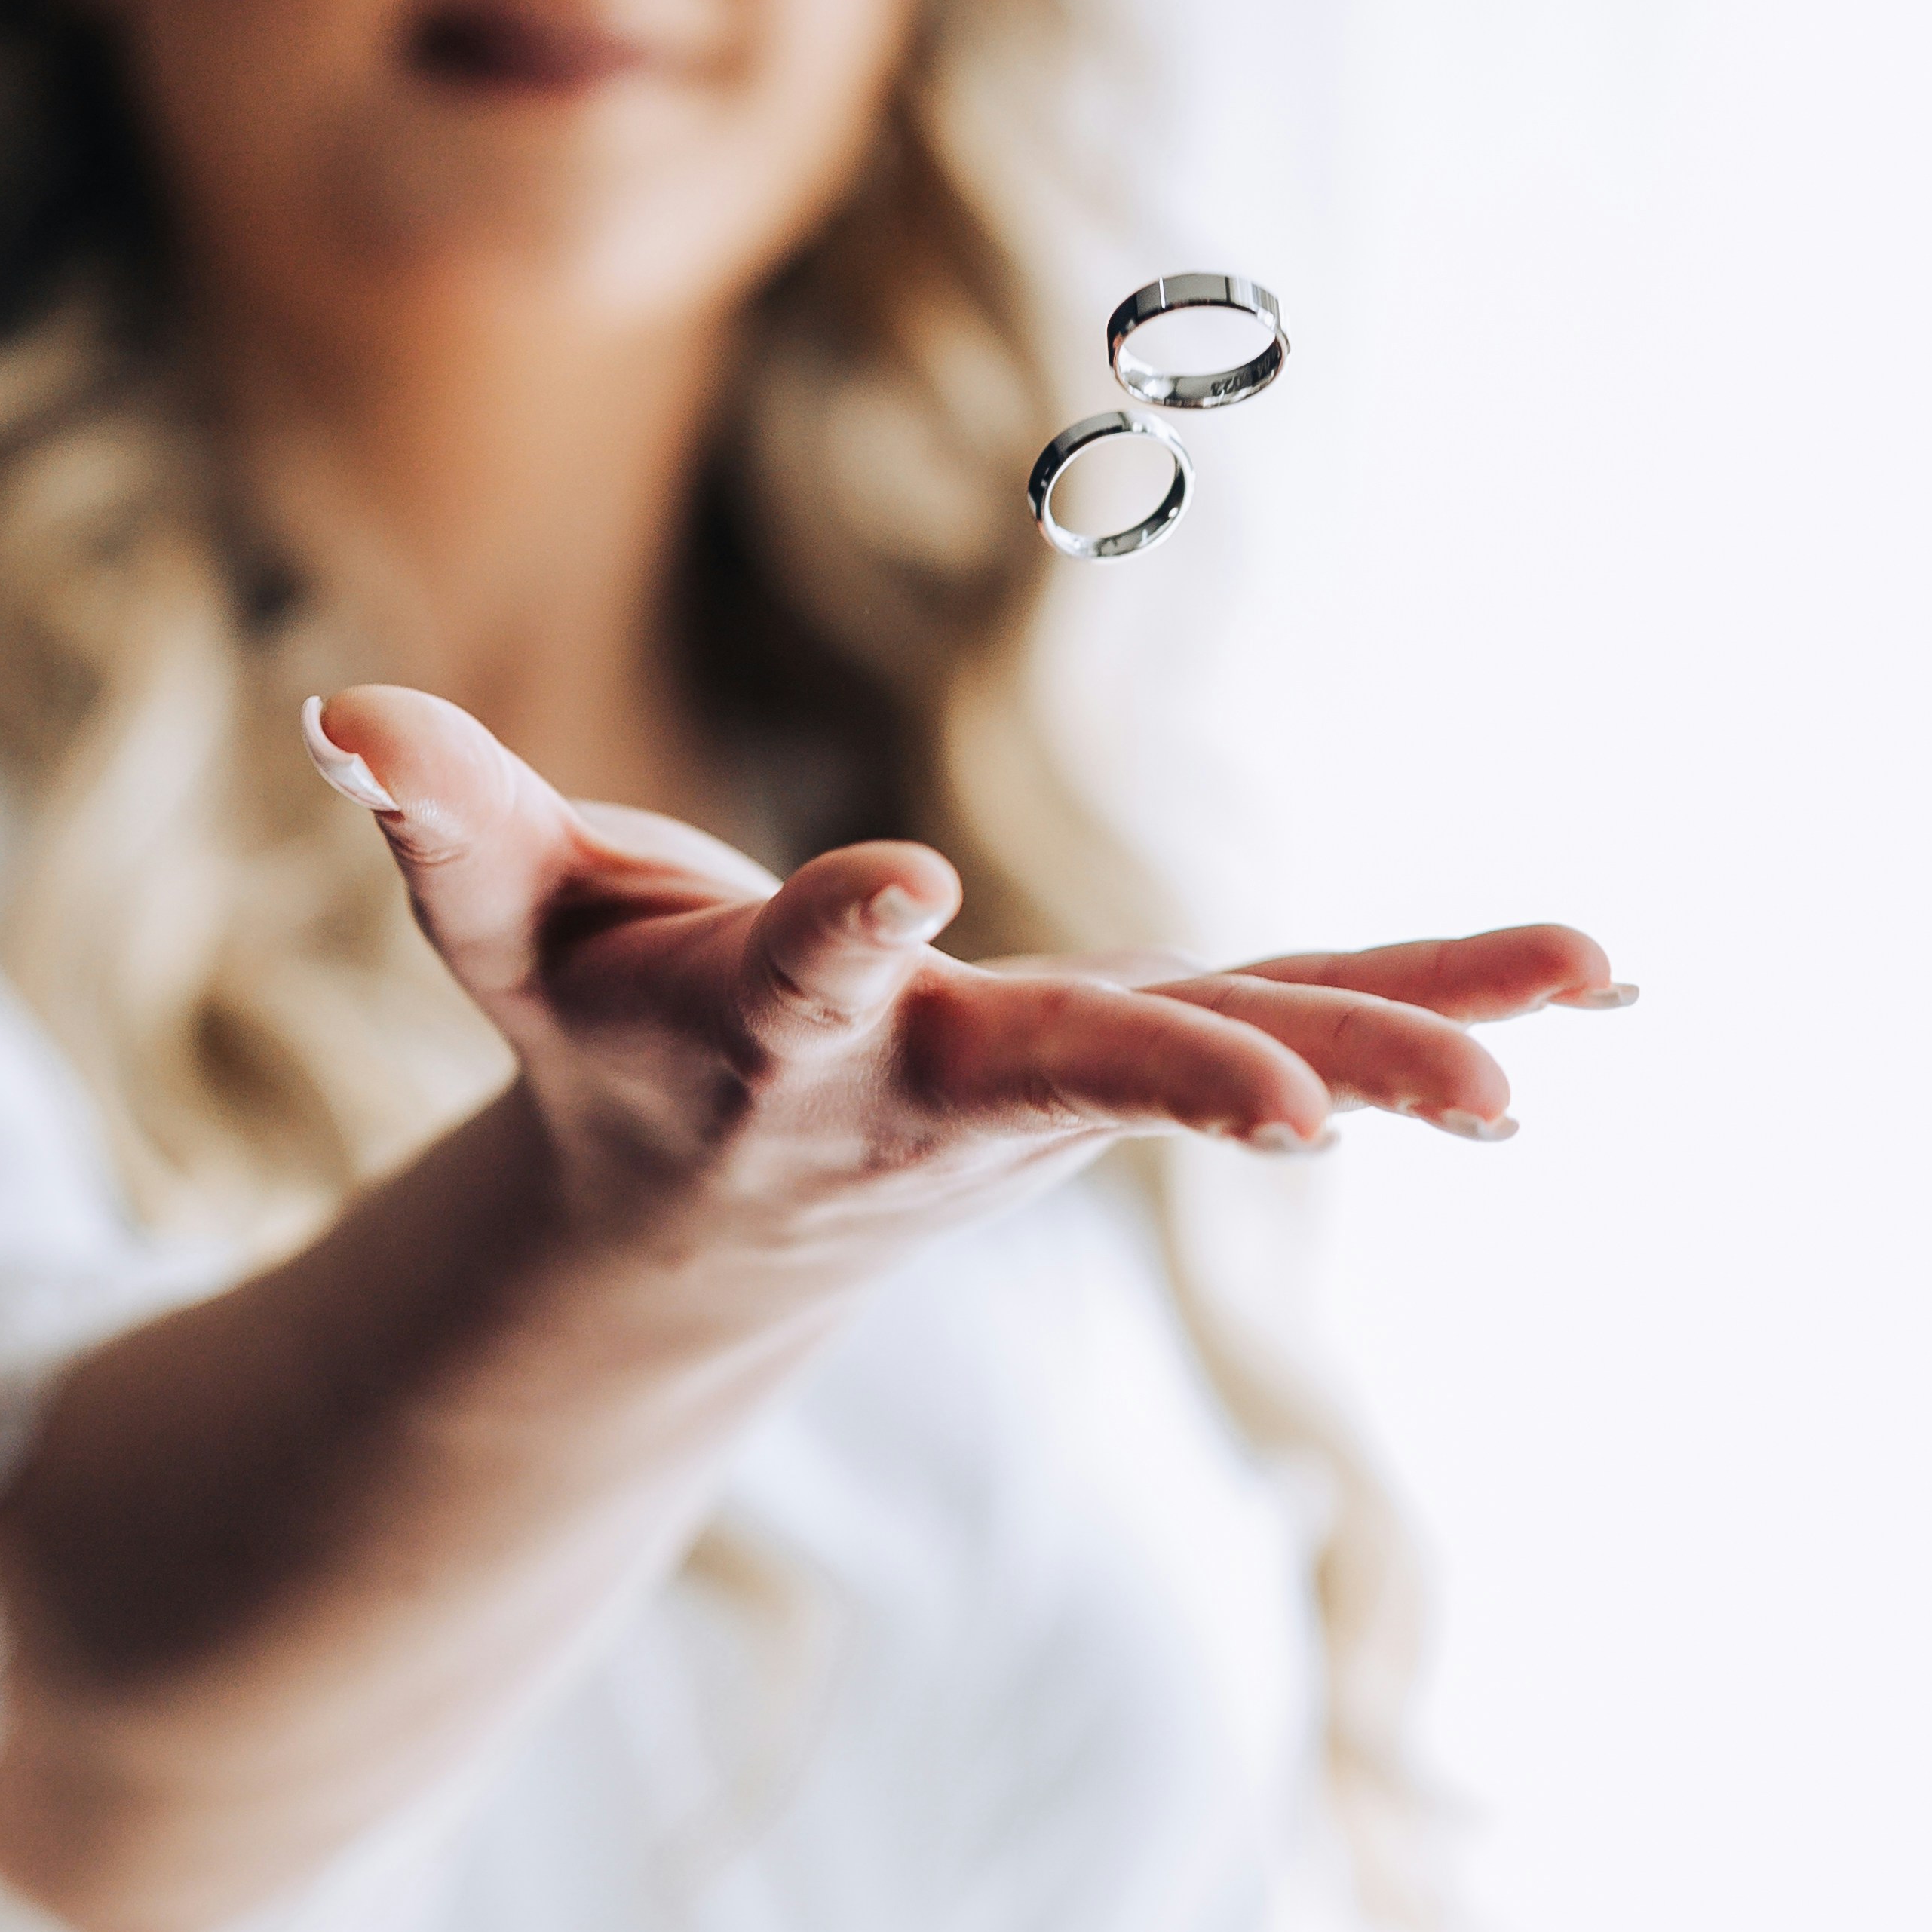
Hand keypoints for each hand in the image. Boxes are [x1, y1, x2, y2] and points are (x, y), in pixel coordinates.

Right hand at [307, 687, 1625, 1316]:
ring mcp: (1054, 1088)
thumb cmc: (602, 1035)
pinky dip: (1440, 994)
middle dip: (1181, 1082)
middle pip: (1059, 1075)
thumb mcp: (507, 928)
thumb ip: (440, 820)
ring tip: (1535, 1069)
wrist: (713, 1223)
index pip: (794, 987)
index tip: (892, 878)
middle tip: (1321, 1118)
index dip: (828, 934)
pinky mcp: (1146, 1060)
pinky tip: (1598, 972)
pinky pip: (1309, 1014)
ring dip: (1382, 1055)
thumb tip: (333, 708)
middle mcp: (923, 1089)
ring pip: (1225, 1058)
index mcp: (759, 1047)